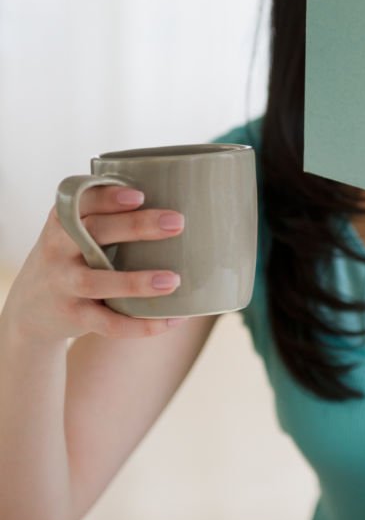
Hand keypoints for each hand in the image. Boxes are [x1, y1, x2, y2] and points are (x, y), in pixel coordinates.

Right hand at [3, 187, 187, 343]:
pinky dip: (141, 325)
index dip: (108, 197)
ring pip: (98, 282)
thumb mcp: (75, 232)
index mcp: (63, 221)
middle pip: (95, 233)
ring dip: (136, 282)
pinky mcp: (73, 316)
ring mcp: (63, 284)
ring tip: (173, 280)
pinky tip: (172, 319)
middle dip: (136, 226)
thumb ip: (107, 216)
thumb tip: (178, 200)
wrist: (30, 308)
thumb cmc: (72, 257)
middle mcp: (58, 249)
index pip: (82, 201)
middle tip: (177, 223)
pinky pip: (108, 324)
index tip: (140, 194)